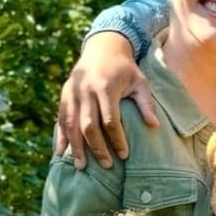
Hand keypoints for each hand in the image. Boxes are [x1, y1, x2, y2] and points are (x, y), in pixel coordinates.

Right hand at [55, 31, 159, 168]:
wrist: (102, 48)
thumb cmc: (125, 69)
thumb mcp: (140, 81)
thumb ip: (146, 103)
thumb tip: (154, 126)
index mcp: (105, 87)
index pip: (110, 120)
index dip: (117, 139)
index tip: (124, 155)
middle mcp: (85, 91)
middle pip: (88, 125)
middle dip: (97, 148)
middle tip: (106, 166)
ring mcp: (72, 93)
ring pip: (71, 125)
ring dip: (76, 147)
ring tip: (81, 167)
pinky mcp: (64, 96)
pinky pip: (61, 119)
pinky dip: (61, 137)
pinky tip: (61, 153)